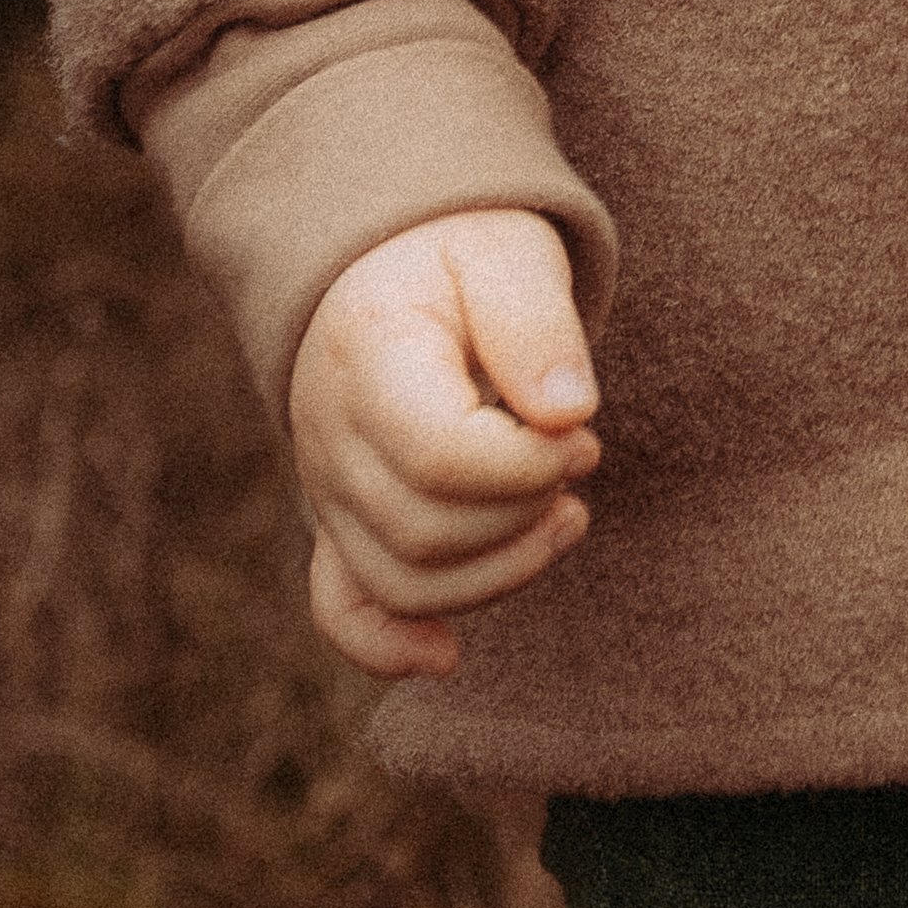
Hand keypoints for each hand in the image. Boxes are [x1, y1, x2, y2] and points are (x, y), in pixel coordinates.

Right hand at [288, 209, 601, 679]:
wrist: (387, 256)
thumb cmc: (459, 251)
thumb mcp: (508, 252)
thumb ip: (539, 326)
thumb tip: (571, 414)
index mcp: (367, 356)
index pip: (440, 457)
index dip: (528, 466)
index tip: (581, 434)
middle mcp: (329, 435)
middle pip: (426, 533)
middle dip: (527, 512)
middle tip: (580, 458)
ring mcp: (327, 488)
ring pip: (401, 582)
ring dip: (500, 572)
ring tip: (565, 516)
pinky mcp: (340, 522)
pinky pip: (342, 607)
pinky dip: (387, 644)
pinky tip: (446, 656)